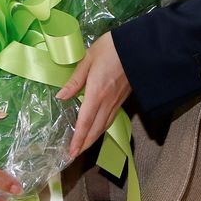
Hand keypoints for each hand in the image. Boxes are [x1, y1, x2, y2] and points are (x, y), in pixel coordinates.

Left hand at [56, 32, 131, 158]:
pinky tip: (98, 128)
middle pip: (95, 129)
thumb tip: (61, 96)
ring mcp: (117, 101)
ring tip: (84, 146)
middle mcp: (108, 101)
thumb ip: (75, 79)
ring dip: (94, 138)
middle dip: (84, 144)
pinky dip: (102, 128)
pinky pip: (111, 118)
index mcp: (97, 92)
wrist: (139, 46)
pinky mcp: (123, 98)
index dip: (78, 139)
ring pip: (104, 125)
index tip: (71, 153)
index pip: (85, 122)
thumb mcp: (88, 58)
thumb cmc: (112, 48)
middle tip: (74, 155)